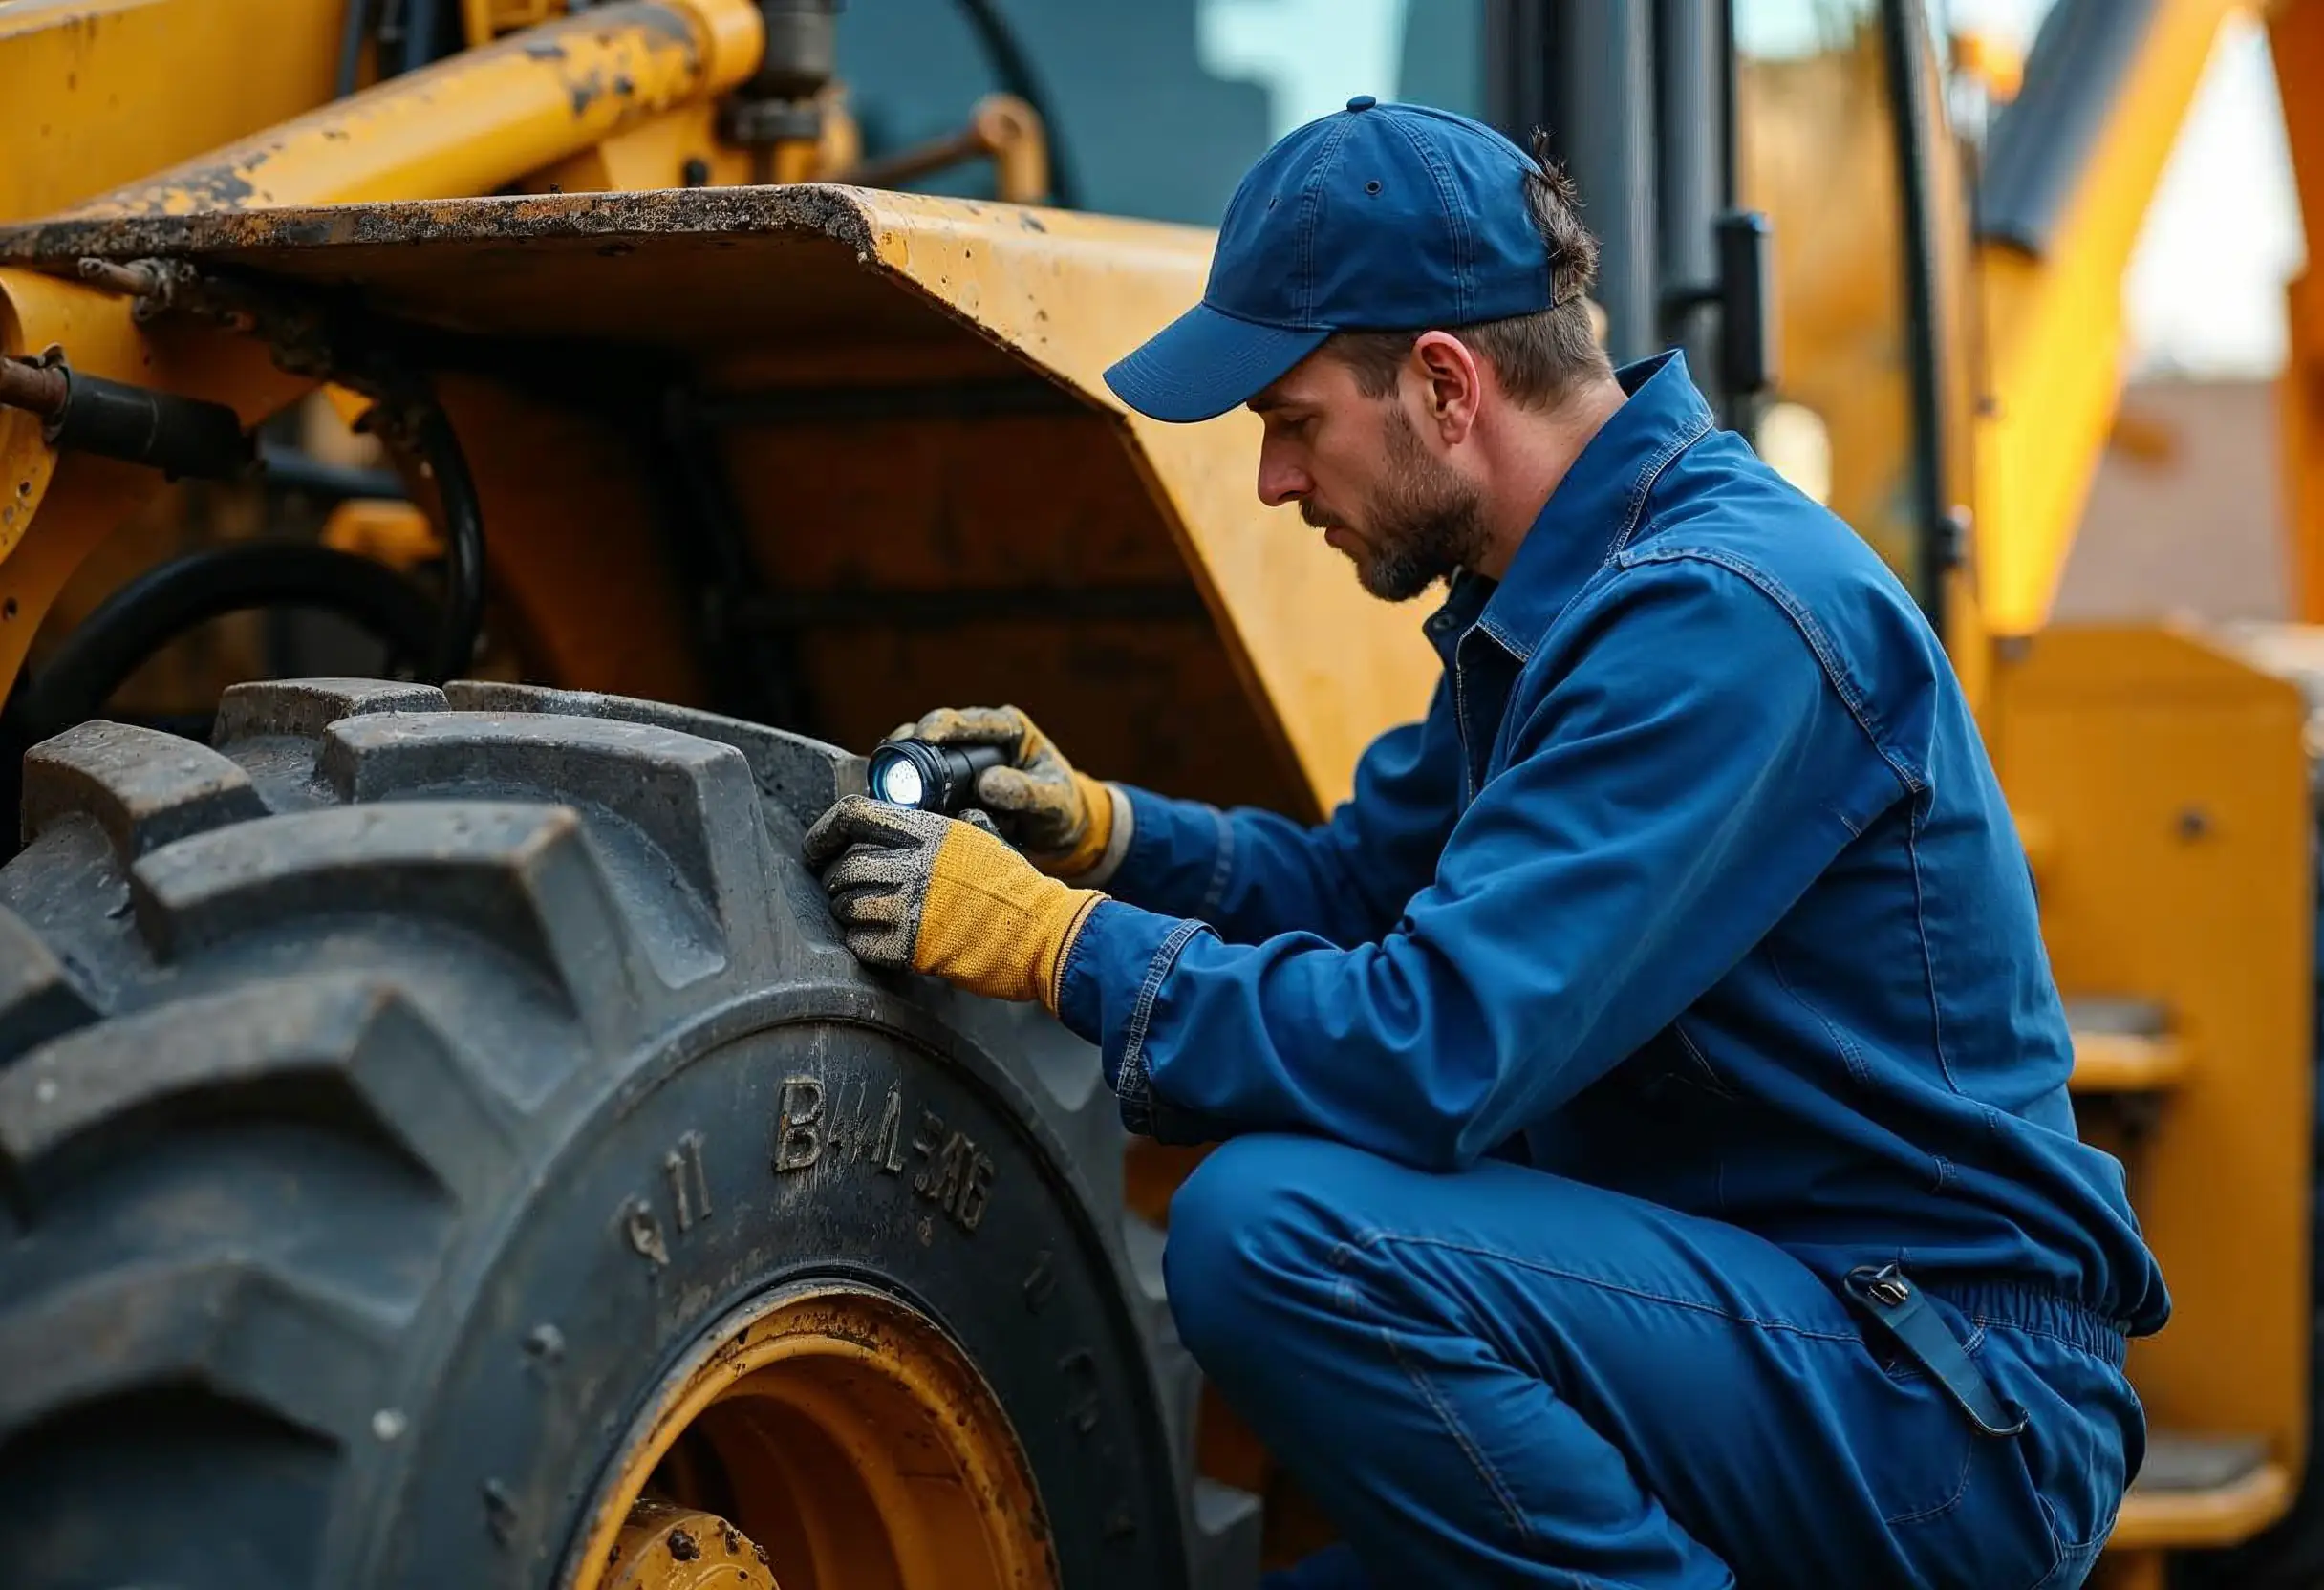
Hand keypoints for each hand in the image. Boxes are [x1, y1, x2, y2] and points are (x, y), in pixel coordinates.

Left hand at [803, 794, 1104, 1011]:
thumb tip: (937, 815)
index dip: (823, 831)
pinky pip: (859, 942)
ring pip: (846, 904)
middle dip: (834, 881)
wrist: (1043, 933)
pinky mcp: (912, 946)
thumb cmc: (1017, 889)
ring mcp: (913, 904)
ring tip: (861, 918)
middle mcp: (916, 862)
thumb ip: (951, 827)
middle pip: (844, 865)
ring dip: (845, 913)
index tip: (814, 850)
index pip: (854, 814)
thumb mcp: (984, 840)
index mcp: (930, 830)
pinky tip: (873, 942)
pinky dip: (858, 943)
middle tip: (842, 892)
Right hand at [884, 706, 1123, 878]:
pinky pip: (925, 780)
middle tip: (890, 765)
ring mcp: (964, 759)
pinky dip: (911, 790)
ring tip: (885, 786)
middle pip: (935, 732)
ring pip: (923, 754)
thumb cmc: (1062, 809)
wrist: (1059, 828)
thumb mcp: (1054, 802)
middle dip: (910, 745)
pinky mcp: (952, 781)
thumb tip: (988, 784)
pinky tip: (897, 804)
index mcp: (1009, 729)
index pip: (969, 720)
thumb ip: (1026, 793)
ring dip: (904, 768)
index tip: (922, 736)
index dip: (941, 725)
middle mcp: (981, 737)